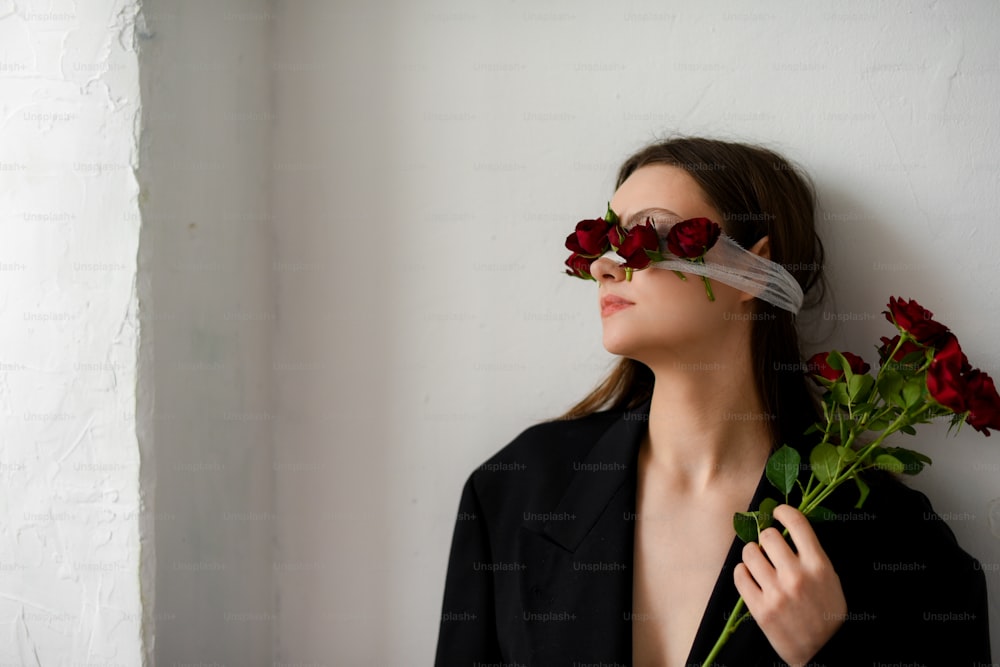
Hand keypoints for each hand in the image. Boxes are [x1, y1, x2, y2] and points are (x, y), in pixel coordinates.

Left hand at [733, 504, 846, 666]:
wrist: (824, 652)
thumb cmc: (827, 614)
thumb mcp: (830, 580)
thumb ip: (811, 555)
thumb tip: (786, 530)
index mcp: (818, 566)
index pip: (798, 524)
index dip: (784, 512)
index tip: (777, 512)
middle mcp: (796, 576)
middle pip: (769, 536)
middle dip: (766, 537)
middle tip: (768, 546)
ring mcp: (776, 592)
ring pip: (750, 553)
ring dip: (752, 553)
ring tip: (757, 560)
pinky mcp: (760, 608)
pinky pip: (740, 576)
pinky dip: (742, 572)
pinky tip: (749, 574)